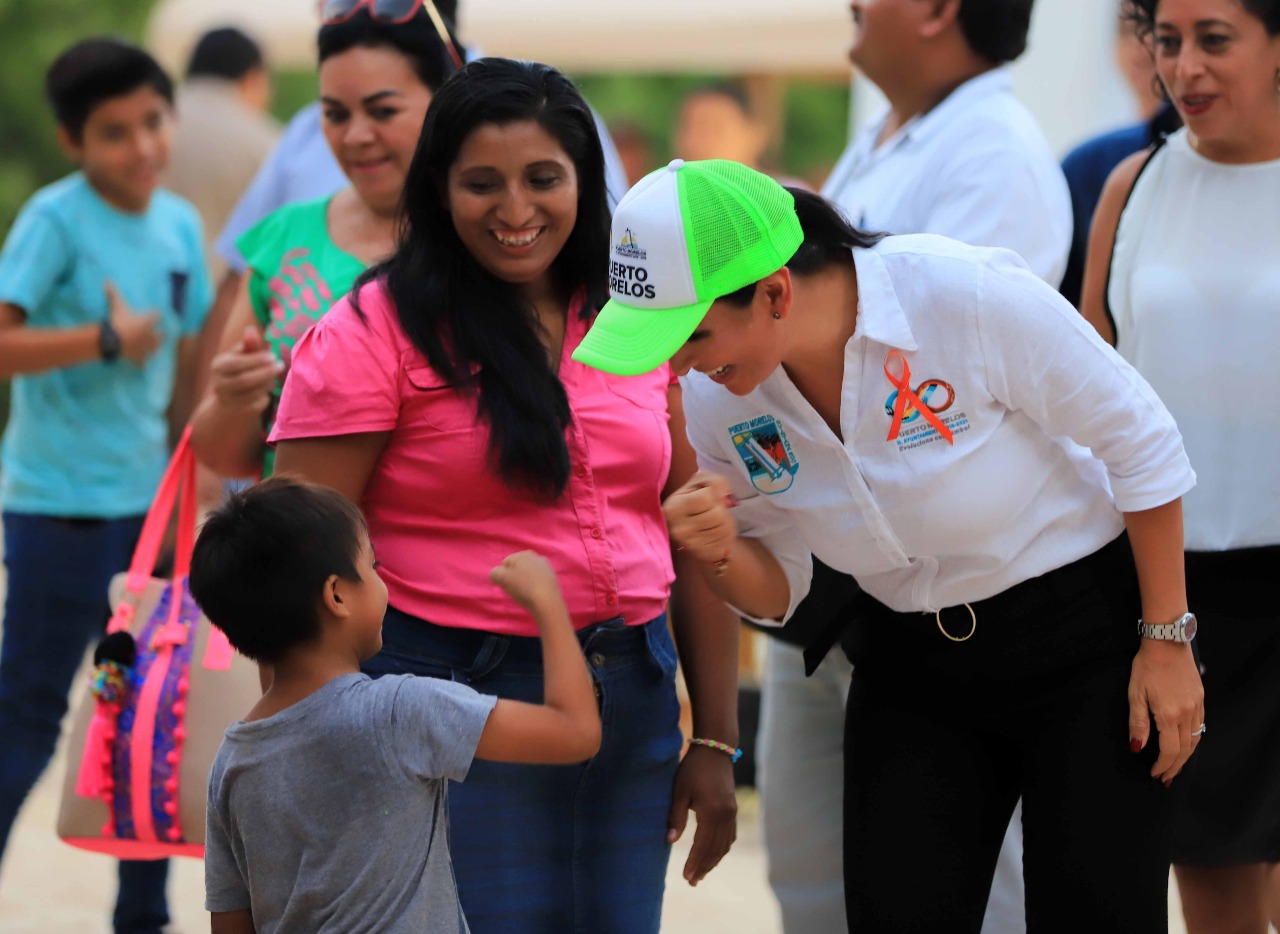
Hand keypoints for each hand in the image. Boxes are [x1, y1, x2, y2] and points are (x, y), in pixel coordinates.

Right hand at [105, 282, 161, 365]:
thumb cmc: (117, 321)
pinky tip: (142, 366)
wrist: (113, 340)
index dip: (156, 315)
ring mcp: (145, 348)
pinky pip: (142, 363)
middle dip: (159, 335)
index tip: (156, 314)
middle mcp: (150, 335)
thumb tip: (107, 280)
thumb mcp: (116, 306)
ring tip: (153, 349)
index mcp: (148, 322)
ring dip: (153, 349)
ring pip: (154, 350)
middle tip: (159, 334)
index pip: (157, 316)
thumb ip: (113, 293)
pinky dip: (141, 364)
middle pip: (160, 336)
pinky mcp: (138, 358)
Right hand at [209, 325, 282, 415]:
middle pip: (245, 380)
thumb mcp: (242, 353)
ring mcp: (228, 400)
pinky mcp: (239, 410)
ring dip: (267, 383)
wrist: (229, 396)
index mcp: (218, 366)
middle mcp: (219, 384)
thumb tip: (251, 329)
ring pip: (253, 393)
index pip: (236, 363)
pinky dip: (266, 395)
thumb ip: (248, 343)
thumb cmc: (239, 367)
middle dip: (265, 372)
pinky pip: (257, 404)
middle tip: (280, 365)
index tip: (272, 355)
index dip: (256, 360)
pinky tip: (267, 387)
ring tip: (273, 375)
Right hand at [490, 551, 565, 616]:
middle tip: (515, 590)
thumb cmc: (523, 587)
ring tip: (525, 594)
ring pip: (528, 575)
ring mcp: (547, 567)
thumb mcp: (501, 579)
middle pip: (518, 568)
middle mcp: (536, 556)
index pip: (505, 563)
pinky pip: (538, 581)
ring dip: (524, 582)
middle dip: (514, 578)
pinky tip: (534, 594)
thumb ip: (494, 573)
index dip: (503, 575)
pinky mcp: (553, 578)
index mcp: (523, 554)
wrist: (547, 601)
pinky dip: (534, 586)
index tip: (506, 585)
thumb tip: (496, 575)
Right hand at [662, 471, 738, 564]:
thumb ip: (716, 482)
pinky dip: (725, 534)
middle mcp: (678, 530)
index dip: (712, 495)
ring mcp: (690, 545)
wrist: (689, 524)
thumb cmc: (695, 499)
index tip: (704, 497)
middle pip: (718, 515)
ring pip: (725, 529)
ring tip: (714, 520)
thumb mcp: (701, 481)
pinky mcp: (703, 554)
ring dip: (726, 521)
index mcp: (673, 508)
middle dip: (721, 509)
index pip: (707, 498)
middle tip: (711, 510)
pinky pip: (726, 541)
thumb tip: (727, 499)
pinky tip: (715, 531)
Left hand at [667, 744, 737, 884]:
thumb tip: (670, 841)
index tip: (686, 877)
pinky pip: (730, 836)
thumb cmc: (693, 768)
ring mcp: (732, 812)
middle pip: (716, 849)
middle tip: (692, 882)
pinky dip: (722, 849)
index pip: (703, 845)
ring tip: (702, 873)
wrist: (715, 749)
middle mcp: (726, 815)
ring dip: (714, 861)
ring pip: (725, 845)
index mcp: (712, 812)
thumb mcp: (679, 791)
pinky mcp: (733, 809)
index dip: (694, 862)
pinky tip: (714, 855)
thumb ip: (676, 817)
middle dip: (704, 867)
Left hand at [1128, 639, 1203, 784]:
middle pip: (1185, 750)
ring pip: (1195, 740)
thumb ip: (1137, 723)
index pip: (1169, 750)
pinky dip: (1193, 740)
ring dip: (1185, 756)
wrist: (1167, 643)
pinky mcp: (1201, 699)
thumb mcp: (1135, 694)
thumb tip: (1137, 748)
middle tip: (1166, 778)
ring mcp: (1197, 706)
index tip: (1155, 774)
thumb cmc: (1146, 666)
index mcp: (1169, 714)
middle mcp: (1187, 713)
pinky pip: (1200, 726)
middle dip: (1175, 766)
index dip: (1163, 765)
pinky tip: (1185, 745)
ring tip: (1175, 767)